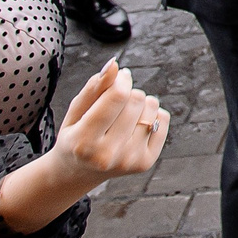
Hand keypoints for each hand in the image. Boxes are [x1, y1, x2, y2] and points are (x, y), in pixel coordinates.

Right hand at [52, 60, 167, 182]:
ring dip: (140, 103)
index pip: (117, 97)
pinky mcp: (145, 163)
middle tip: (115, 103)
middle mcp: (108, 155)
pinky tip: (135, 125)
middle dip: (128, 92)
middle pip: (136, 100)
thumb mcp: (75, 111)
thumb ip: (93, 87)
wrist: (77, 172)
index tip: (120, 76)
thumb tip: (114, 65)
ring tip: (123, 116)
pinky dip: (152, 115)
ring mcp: (129, 161)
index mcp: (84, 141)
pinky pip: (162, 120)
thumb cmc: (75, 136)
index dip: (122, 79)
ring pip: (152, 107)